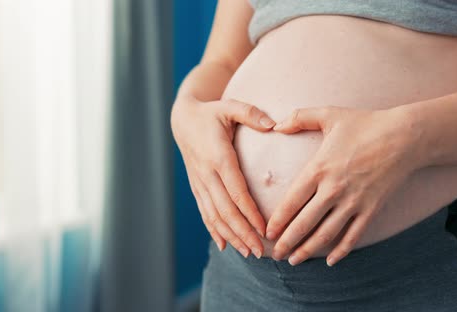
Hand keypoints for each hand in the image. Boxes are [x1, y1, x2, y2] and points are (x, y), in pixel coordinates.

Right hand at [171, 97, 275, 257]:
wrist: (182, 119)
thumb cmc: (212, 113)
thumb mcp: (230, 107)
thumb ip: (251, 114)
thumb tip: (274, 124)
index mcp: (218, 157)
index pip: (236, 191)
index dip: (249, 212)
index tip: (264, 229)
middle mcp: (207, 174)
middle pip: (225, 210)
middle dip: (243, 233)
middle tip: (260, 251)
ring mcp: (200, 183)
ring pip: (214, 216)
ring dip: (231, 237)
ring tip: (249, 253)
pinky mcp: (197, 187)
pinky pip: (205, 213)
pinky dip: (214, 231)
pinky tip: (225, 246)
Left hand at [266, 106, 420, 265]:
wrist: (404, 137)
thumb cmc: (365, 124)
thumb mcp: (329, 114)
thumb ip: (299, 118)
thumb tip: (275, 126)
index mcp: (319, 168)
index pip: (292, 202)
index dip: (278, 220)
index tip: (267, 232)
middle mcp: (334, 189)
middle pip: (304, 223)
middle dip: (287, 242)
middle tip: (275, 254)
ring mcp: (354, 202)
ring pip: (326, 234)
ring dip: (308, 250)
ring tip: (295, 260)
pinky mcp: (371, 209)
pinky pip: (353, 236)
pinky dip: (341, 251)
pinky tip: (330, 261)